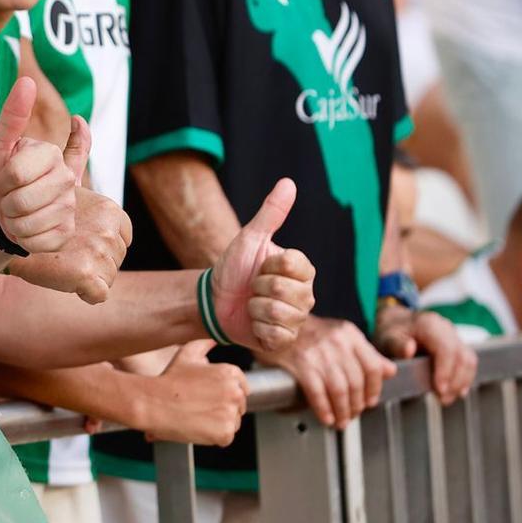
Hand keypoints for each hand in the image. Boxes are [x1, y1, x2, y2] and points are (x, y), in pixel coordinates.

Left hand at [0, 78, 77, 254]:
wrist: (0, 209)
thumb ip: (13, 114)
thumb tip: (28, 80)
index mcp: (52, 154)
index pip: (14, 174)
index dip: (1, 179)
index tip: (5, 175)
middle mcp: (67, 179)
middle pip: (21, 200)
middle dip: (5, 201)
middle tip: (9, 196)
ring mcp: (69, 208)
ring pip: (26, 223)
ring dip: (12, 221)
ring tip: (17, 212)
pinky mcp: (66, 233)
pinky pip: (35, 242)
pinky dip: (22, 239)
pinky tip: (27, 228)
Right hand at [4, 183, 130, 303]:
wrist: (13, 233)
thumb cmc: (40, 219)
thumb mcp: (71, 202)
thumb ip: (95, 214)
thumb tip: (107, 225)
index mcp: (110, 210)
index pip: (124, 238)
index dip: (105, 246)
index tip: (84, 246)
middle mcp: (108, 229)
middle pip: (117, 259)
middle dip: (97, 263)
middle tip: (69, 255)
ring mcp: (99, 251)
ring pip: (109, 277)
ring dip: (91, 277)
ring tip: (65, 265)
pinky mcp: (87, 274)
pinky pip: (100, 295)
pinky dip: (87, 294)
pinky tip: (69, 282)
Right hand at [135, 341, 249, 445]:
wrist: (155, 402)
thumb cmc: (169, 379)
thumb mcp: (186, 353)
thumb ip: (204, 343)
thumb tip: (213, 338)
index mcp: (230, 373)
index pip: (242, 387)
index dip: (225, 393)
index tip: (214, 397)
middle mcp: (235, 392)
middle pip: (238, 406)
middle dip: (223, 407)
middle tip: (201, 406)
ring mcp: (231, 413)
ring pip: (233, 422)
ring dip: (219, 422)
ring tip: (198, 416)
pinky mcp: (225, 433)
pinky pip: (226, 437)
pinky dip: (214, 436)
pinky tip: (199, 426)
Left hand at [209, 178, 315, 353]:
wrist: (215, 300)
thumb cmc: (235, 267)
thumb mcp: (250, 238)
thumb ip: (271, 213)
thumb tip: (288, 182)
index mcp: (302, 270)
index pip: (291, 265)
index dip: (266, 265)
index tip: (259, 265)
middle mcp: (306, 295)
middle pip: (282, 290)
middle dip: (257, 286)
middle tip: (252, 286)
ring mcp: (297, 319)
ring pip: (277, 312)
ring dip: (253, 307)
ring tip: (251, 304)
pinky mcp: (284, 341)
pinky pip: (274, 334)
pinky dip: (256, 327)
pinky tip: (253, 323)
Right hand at [264, 316, 395, 428]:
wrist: (274, 323)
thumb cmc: (307, 332)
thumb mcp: (340, 336)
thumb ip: (367, 354)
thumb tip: (389, 371)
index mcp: (349, 334)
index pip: (372, 367)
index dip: (374, 389)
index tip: (370, 401)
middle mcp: (336, 342)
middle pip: (356, 382)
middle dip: (356, 405)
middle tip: (353, 414)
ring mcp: (318, 353)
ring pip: (339, 391)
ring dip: (342, 411)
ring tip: (340, 420)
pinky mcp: (300, 363)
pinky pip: (317, 393)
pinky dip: (324, 409)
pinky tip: (326, 417)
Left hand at [375, 308, 475, 405]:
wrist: (396, 323)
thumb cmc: (391, 333)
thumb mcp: (387, 337)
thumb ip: (396, 345)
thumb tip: (409, 349)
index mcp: (429, 324)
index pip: (446, 349)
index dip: (445, 371)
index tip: (439, 390)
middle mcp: (446, 328)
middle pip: (461, 356)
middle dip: (454, 381)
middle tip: (442, 399)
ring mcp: (454, 335)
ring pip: (469, 360)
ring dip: (461, 382)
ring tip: (446, 398)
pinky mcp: (458, 345)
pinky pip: (469, 362)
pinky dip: (465, 378)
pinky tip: (455, 392)